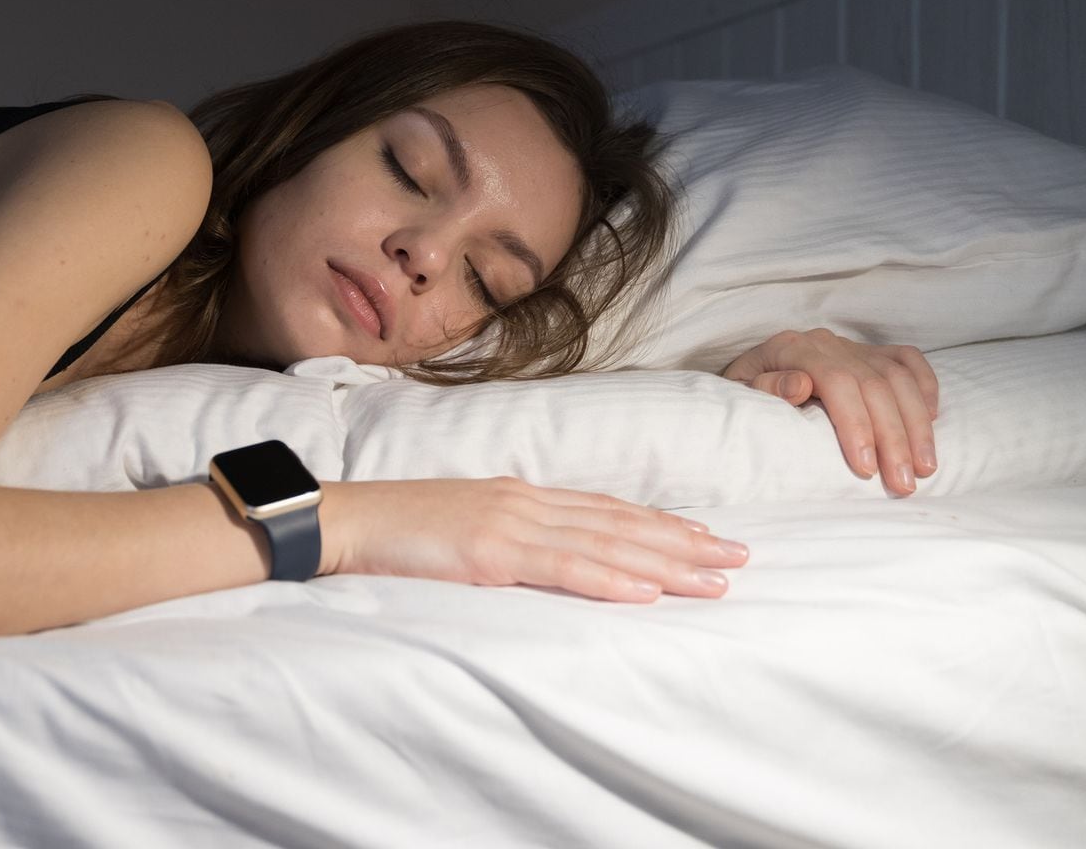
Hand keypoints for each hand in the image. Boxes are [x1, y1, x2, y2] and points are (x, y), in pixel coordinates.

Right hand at [321, 477, 750, 601]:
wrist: (346, 518)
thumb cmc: (398, 528)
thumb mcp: (464, 525)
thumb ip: (509, 533)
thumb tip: (546, 551)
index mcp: (521, 495)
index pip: (605, 509)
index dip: (659, 523)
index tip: (705, 537)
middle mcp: (527, 502)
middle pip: (620, 522)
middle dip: (684, 542)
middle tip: (739, 557)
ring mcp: (511, 524)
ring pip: (605, 543)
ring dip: (665, 562)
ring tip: (714, 578)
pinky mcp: (491, 552)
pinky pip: (561, 567)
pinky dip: (608, 578)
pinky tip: (645, 590)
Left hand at [721, 328, 938, 495]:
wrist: (747, 371)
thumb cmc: (744, 392)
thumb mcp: (739, 391)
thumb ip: (765, 387)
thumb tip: (800, 385)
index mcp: (793, 348)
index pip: (838, 382)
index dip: (856, 425)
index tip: (865, 469)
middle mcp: (828, 344)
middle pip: (875, 385)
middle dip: (894, 437)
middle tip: (903, 483)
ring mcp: (853, 346)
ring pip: (898, 377)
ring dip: (917, 424)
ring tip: (926, 467)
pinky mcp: (871, 353)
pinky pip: (909, 360)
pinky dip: (926, 387)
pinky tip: (933, 420)